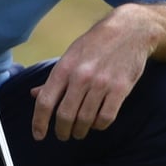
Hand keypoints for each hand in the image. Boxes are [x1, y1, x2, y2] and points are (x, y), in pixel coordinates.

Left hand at [30, 6, 154, 140]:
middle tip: (63, 135)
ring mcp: (101, 83)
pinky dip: (99, 125)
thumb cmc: (96, 44)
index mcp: (64, 68)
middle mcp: (81, 76)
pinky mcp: (120, 89)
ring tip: (79, 131)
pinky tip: (97, 122)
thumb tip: (35, 95)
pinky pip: (106, 118)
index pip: (45, 102)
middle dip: (62, 131)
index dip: (39, 122)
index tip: (38, 135)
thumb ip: (54, 78)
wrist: (130, 30)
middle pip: (65, 116)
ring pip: (85, 120)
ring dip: (80, 131)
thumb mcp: (71, 55)